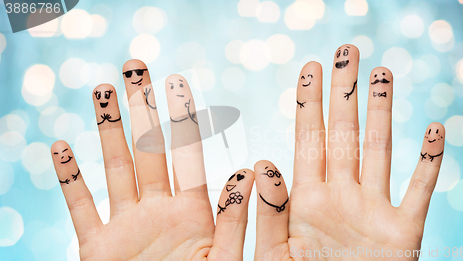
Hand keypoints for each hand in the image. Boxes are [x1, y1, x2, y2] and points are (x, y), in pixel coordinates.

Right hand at [51, 59, 253, 260]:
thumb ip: (238, 220)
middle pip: (148, 149)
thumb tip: (252, 172)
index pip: (187, 154)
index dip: (181, 118)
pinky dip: (69, 180)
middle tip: (136, 67)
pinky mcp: (97, 249)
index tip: (177, 82)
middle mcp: (158, 211)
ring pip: (114, 168)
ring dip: (107, 130)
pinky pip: (79, 208)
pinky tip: (60, 148)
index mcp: (193, 213)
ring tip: (102, 90)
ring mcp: (127, 227)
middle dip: (141, 108)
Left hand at [253, 45, 445, 259]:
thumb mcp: (277, 255)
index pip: (307, 139)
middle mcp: (341, 195)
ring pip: (380, 150)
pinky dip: (429, 162)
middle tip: (347, 50)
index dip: (308, 102)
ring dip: (383, 112)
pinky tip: (434, 130)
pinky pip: (421, 190)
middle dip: (345, 92)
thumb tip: (262, 165)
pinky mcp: (404, 231)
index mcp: (307, 199)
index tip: (309, 67)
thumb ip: (269, 213)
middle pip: (344, 133)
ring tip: (383, 74)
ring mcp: (373, 209)